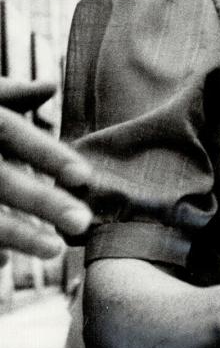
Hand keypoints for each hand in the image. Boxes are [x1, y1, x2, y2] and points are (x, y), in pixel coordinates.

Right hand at [0, 79, 92, 260]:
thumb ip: (4, 93)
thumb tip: (48, 86)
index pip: (12, 131)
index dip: (47, 153)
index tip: (83, 177)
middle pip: (1, 179)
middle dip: (41, 200)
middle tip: (81, 221)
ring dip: (17, 233)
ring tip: (55, 249)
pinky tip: (4, 261)